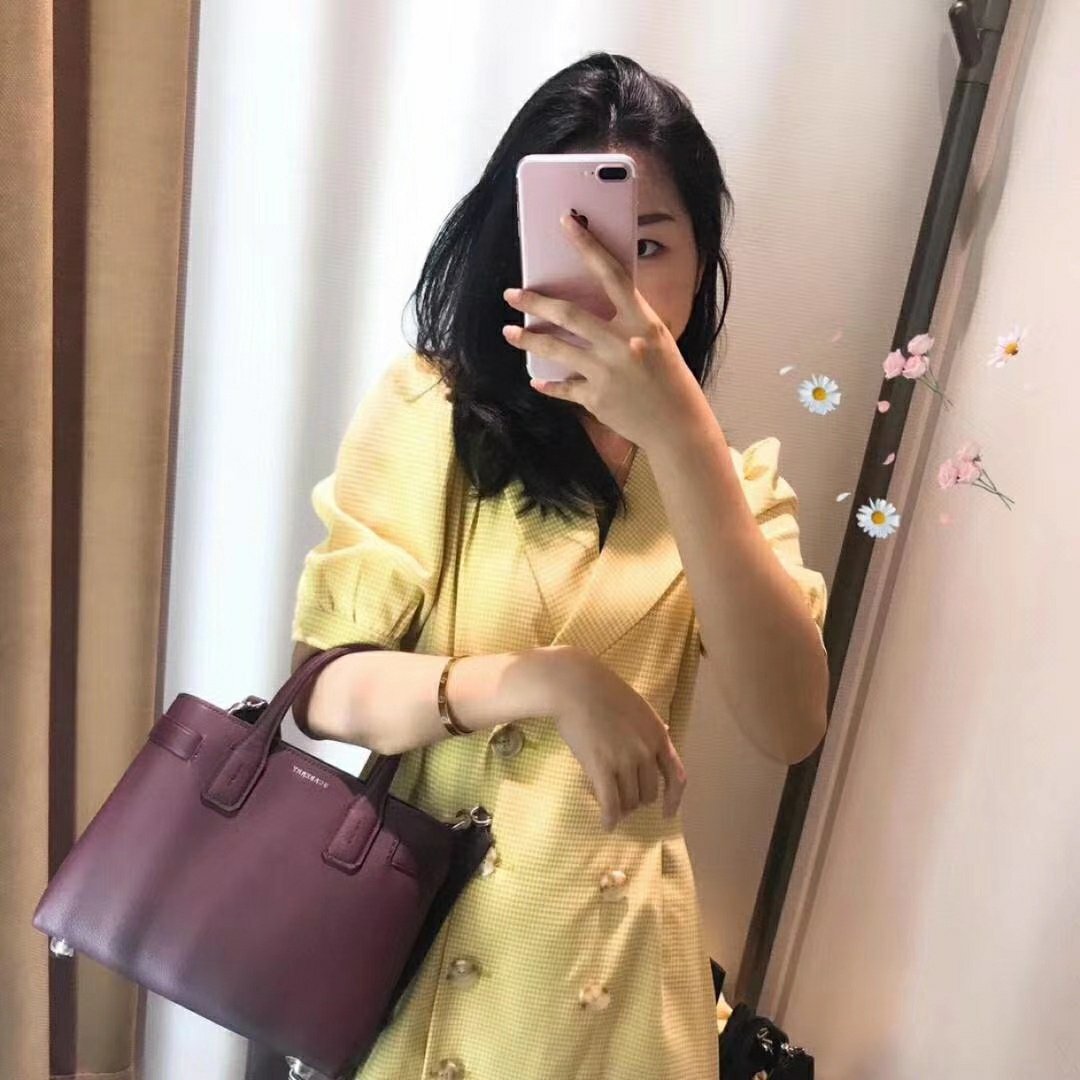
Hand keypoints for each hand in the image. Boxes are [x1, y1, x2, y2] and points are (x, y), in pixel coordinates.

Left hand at [501, 213, 705, 451]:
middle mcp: (622, 343)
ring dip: (528, 338)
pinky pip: (563, 387)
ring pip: (556, 348)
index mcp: (642, 321)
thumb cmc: (672, 381)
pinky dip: (549, 384)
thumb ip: (629, 322)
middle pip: (569, 314)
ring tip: (510, 332)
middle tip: (511, 294)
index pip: (612, 274)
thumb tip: (596, 306)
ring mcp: (606, 372)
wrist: (678, 427)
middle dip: (535, 302)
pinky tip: (536, 379)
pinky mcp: (596, 398)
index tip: (566, 223)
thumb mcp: (659, 341)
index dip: (588, 246)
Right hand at [550, 647, 686, 830]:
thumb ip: (653, 727)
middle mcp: (646, 752)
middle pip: (649, 792)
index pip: (676, 777)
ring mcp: (625, 761)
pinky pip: (610, 803)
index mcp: (658, 736)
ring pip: (630, 800)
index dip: (674, 799)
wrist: (575, 686)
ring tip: (612, 805)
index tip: (668, 812)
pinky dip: (610, 818)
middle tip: (625, 799)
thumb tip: (666, 733)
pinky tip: (606, 824)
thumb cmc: (604, 691)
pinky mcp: (602, 768)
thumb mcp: (640, 707)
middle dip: (638, 799)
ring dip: (622, 807)